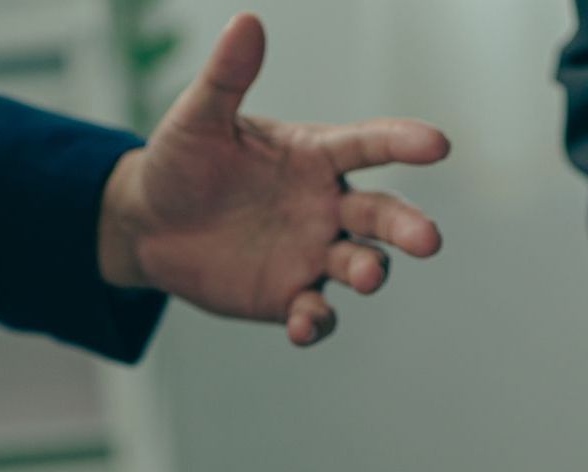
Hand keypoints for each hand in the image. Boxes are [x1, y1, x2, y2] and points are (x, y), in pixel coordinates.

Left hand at [97, 13, 448, 345]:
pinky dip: (316, 322)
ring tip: (367, 276)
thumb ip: (226, 79)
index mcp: (314, 156)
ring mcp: (311, 254)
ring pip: (358, 265)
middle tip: (428, 241)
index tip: (438, 146)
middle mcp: (325, 207)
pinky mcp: (288, 297)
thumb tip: (247, 22)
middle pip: (380, 215)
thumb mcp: (198, 119)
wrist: (149, 226)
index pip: (369, 145)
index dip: (404, 143)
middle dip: (406, 228)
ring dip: (369, 271)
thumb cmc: (180, 162)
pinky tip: (304, 324)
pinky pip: (315, 313)